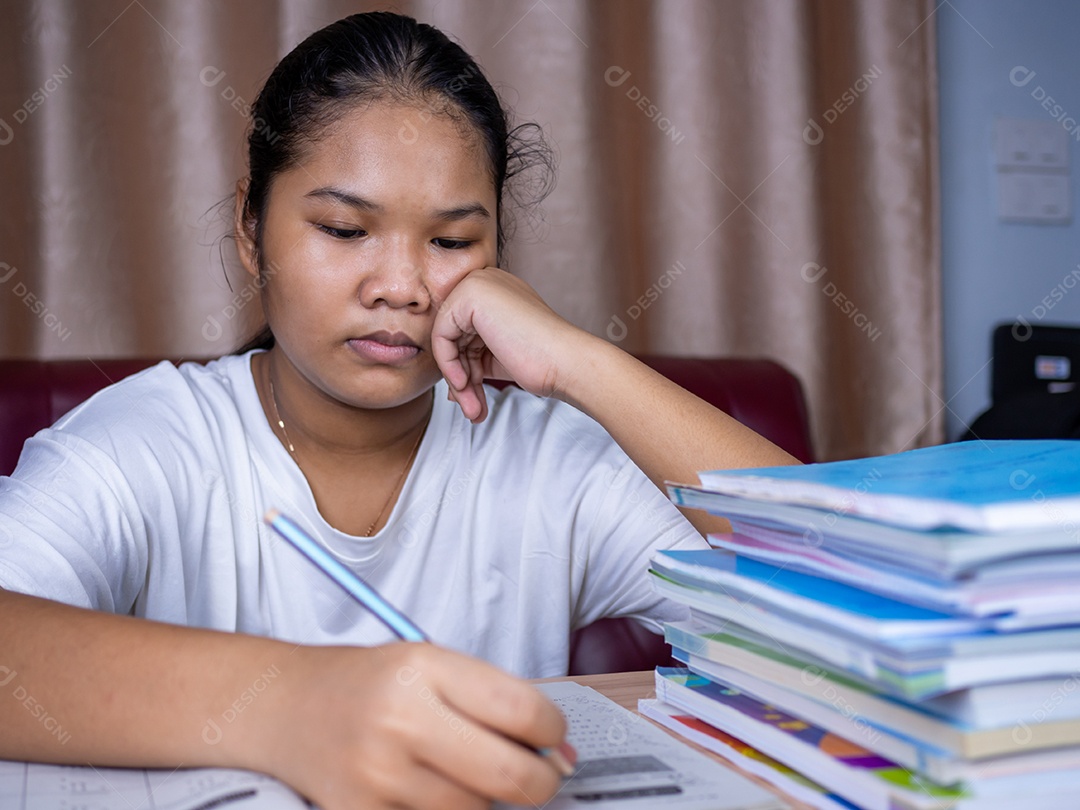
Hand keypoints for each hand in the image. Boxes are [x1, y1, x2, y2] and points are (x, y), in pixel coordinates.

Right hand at [249, 642, 571, 809]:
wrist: (286, 708)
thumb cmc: (369, 684)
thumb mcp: (428, 664)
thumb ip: (490, 699)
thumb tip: (555, 750)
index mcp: (423, 669)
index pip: (521, 709)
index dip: (553, 729)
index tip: (554, 735)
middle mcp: (400, 721)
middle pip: (509, 775)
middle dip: (541, 779)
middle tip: (544, 774)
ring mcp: (378, 775)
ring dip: (488, 798)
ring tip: (466, 771)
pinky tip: (434, 789)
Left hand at [431, 267, 591, 421]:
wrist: (564, 361)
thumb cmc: (542, 361)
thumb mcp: (497, 358)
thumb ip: (472, 360)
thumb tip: (452, 384)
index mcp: (495, 291)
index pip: (461, 331)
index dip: (465, 366)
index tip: (473, 395)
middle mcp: (485, 281)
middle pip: (452, 335)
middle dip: (461, 376)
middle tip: (472, 408)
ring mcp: (477, 284)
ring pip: (445, 339)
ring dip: (458, 380)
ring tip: (473, 408)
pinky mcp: (470, 294)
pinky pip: (441, 336)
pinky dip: (449, 365)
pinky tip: (465, 386)